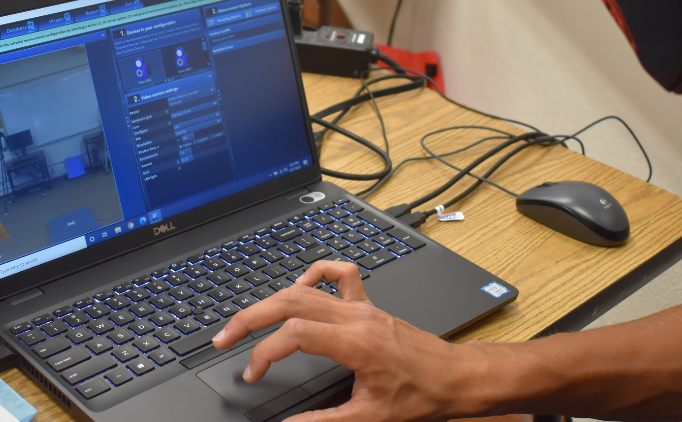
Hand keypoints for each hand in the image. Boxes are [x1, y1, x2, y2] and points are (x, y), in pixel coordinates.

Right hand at [211, 260, 482, 421]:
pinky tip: (299, 286)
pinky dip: (315, 274)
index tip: (253, 375)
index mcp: (356, 342)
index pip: (294, 334)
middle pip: (290, 300)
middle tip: (224, 338)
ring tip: (247, 319)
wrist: (457, 378)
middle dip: (250, 317)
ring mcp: (364, 307)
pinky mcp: (370, 306)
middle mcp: (357, 317)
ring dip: (272, 299)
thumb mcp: (370, 418)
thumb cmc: (423, 395)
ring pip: (307, 288)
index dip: (265, 353)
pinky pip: (341, 276)